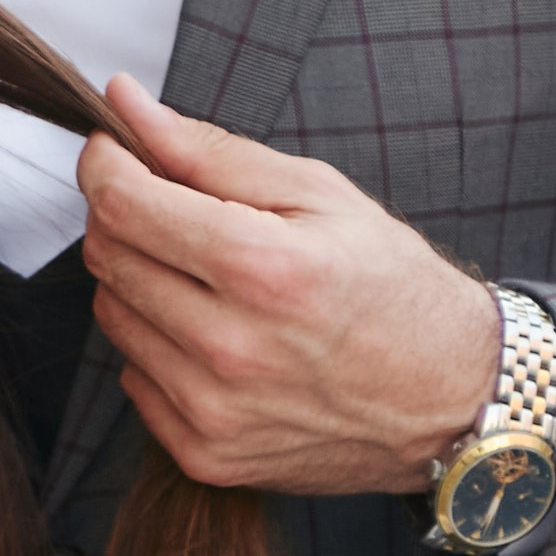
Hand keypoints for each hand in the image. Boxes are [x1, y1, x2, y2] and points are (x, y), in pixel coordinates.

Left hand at [78, 74, 499, 496]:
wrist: (450, 398)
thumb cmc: (391, 287)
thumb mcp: (318, 193)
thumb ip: (209, 149)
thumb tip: (124, 103)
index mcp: (263, 267)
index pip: (122, 203)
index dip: (105, 164)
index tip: (114, 151)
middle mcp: (231, 346)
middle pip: (107, 257)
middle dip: (125, 217)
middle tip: (172, 209)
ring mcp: (215, 409)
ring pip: (112, 315)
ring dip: (141, 281)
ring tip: (207, 279)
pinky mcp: (207, 453)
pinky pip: (133, 377)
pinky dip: (159, 346)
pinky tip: (215, 336)